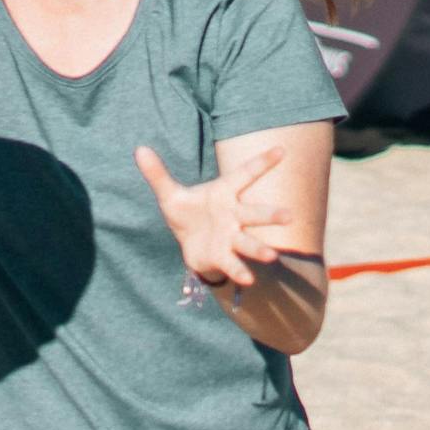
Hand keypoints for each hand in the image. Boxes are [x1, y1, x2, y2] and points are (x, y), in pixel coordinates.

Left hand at [134, 143, 307, 293]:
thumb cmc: (187, 213)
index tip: (282, 149)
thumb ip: (157, 174)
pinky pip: (233, 264)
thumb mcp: (169, 194)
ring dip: (260, 249)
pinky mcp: (222, 256)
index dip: (263, 162)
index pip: (245, 175)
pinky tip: (248, 280)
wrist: (188, 243)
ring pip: (248, 242)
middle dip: (271, 215)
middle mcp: (233, 215)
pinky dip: (239, 271)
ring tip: (272, 256)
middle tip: (289, 216)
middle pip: (254, 214)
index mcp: (224, 194)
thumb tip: (139, 150)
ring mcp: (230, 237)